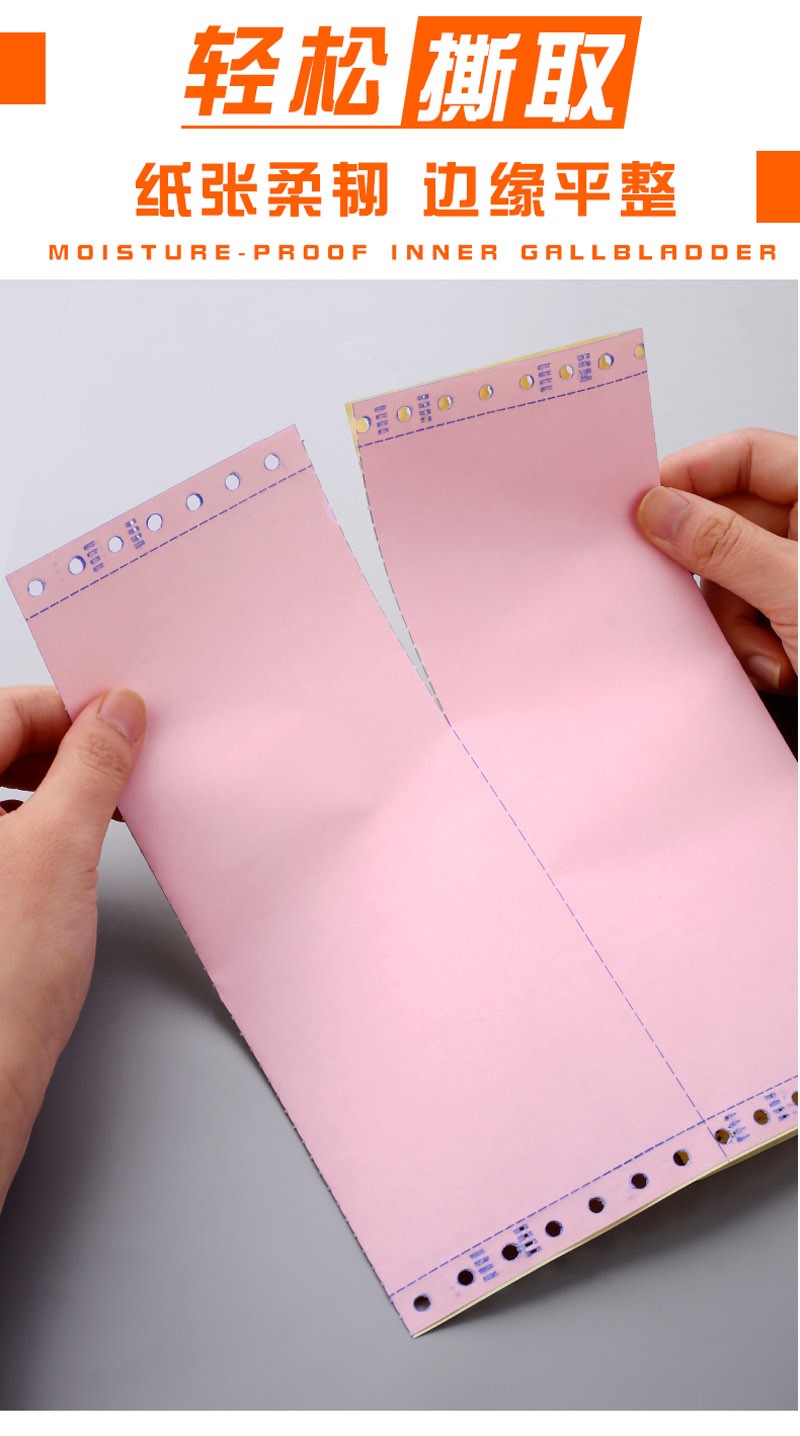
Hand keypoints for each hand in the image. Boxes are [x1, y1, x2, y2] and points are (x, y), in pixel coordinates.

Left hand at [0, 686, 145, 1209]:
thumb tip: (116, 715)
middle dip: (59, 753)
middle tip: (120, 768)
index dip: (67, 712)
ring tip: (104, 813)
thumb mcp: (61, 850)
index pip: (1, 712)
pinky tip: (71, 856)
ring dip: (49, 793)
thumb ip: (90, 767)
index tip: (122, 726)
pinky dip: (33, 834)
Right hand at [637, 428, 797, 688]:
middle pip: (728, 522)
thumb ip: (724, 545)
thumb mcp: (795, 589)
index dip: (693, 473)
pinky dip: (755, 647)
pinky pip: (748, 618)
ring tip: (768, 654)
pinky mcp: (798, 619)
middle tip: (686, 593)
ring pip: (732, 578)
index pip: (746, 456)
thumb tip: (662, 509)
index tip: (646, 507)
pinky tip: (781, 669)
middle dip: (715, 572)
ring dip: (737, 622)